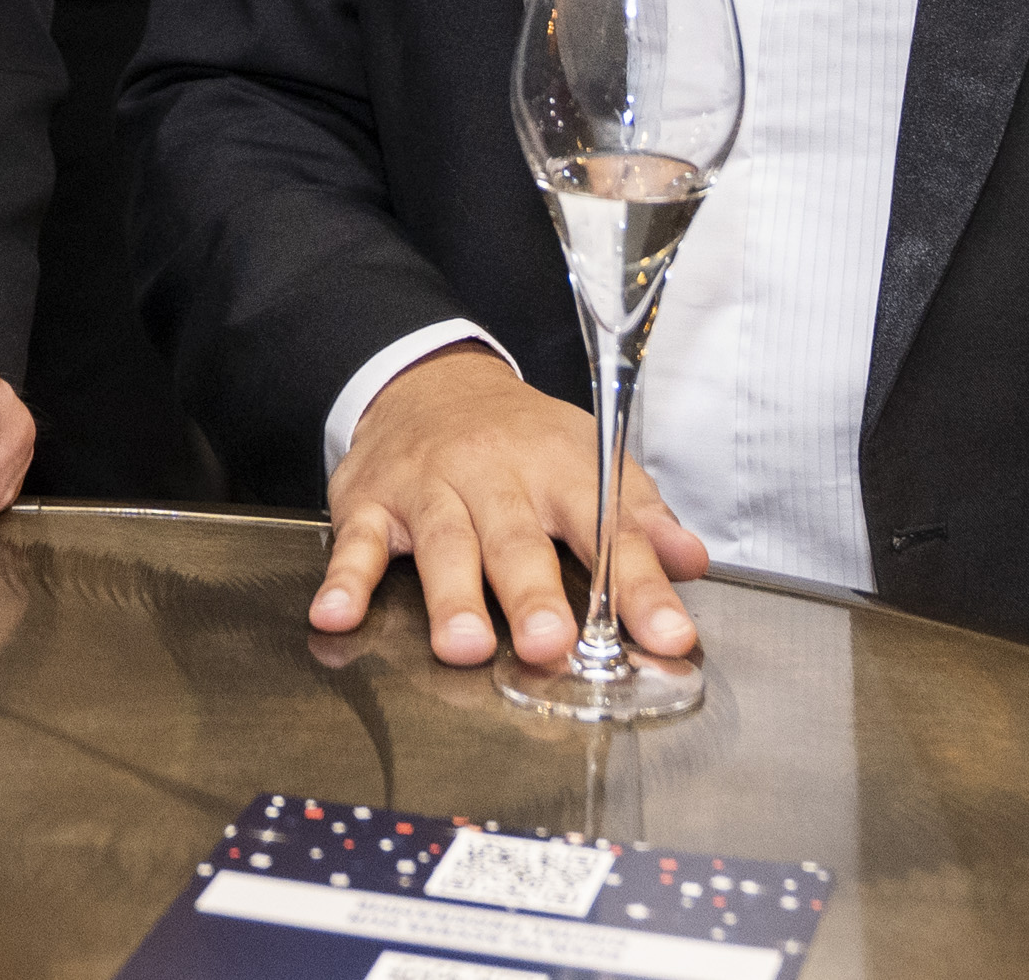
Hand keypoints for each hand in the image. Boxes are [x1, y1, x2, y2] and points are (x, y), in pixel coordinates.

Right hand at [315, 344, 704, 667]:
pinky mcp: (371, 500)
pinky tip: (336, 614)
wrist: (432, 382)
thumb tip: (692, 562)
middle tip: (550, 643)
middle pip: (516, 537)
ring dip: (452, 595)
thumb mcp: (590, 463)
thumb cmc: (523, 441)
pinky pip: (356, 540)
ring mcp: (430, 487)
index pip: (609, 529)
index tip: (668, 636)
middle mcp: (495, 475)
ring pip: (443, 542)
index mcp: (560, 469)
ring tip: (464, 646)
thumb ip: (639, 518)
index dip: (640, 586)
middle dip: (533, 593)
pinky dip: (345, 578)